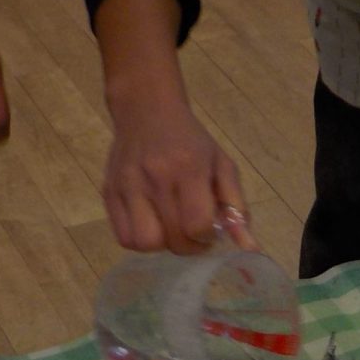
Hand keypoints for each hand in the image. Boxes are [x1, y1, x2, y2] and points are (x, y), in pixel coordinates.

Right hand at [105, 88, 253, 254]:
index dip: (207, 238)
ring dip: (161, 245)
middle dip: (188, 246)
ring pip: (144, 244)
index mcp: (189, 168)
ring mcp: (128, 186)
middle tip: (192, 232)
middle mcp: (155, 178)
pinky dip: (140, 240)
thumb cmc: (190, 141)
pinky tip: (151, 224)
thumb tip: (250, 249)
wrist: (146, 111)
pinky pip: (124, 237)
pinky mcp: (109, 192)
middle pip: (172, 240)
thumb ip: (236, 207)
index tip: (209, 230)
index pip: (197, 225)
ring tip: (169, 229)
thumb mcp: (222, 165)